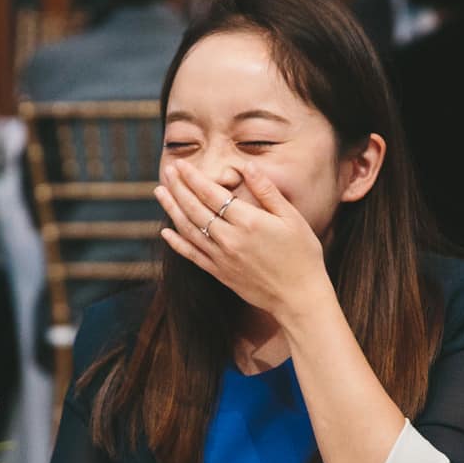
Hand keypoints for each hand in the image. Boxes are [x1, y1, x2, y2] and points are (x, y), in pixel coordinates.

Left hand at [155, 159, 332, 322]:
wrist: (299, 298)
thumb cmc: (302, 255)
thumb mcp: (292, 218)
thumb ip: (267, 191)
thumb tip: (247, 167)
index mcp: (248, 222)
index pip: (212, 194)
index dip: (194, 178)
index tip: (182, 164)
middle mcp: (229, 239)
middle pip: (195, 209)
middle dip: (179, 187)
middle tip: (168, 170)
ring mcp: (222, 258)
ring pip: (189, 229)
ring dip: (172, 209)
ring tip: (161, 192)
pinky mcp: (220, 274)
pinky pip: (192, 256)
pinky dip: (177, 243)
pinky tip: (166, 233)